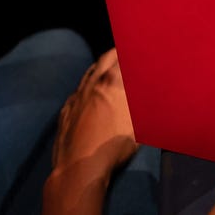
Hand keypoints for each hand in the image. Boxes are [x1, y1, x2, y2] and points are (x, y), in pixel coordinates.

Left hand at [44, 49, 137, 213]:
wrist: (79, 165)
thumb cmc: (114, 144)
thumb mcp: (139, 122)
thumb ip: (143, 102)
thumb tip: (148, 91)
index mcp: (113, 82)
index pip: (124, 57)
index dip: (133, 51)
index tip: (139, 49)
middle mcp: (93, 83)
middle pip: (105, 59)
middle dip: (116, 53)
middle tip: (123, 52)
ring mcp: (77, 96)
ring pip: (88, 73)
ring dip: (99, 67)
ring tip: (106, 67)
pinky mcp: (66, 110)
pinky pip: (77, 91)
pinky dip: (85, 87)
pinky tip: (87, 93)